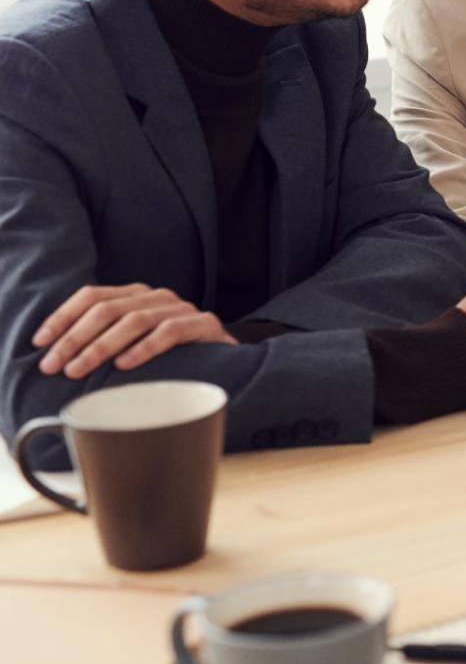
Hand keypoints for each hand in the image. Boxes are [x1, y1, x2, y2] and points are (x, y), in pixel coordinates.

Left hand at [32, 284, 235, 378]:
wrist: (226, 361)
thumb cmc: (171, 356)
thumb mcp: (133, 343)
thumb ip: (104, 339)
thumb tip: (57, 354)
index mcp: (136, 295)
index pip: (91, 296)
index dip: (62, 317)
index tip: (41, 342)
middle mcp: (157, 296)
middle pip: (108, 309)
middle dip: (75, 338)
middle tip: (55, 365)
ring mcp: (182, 308)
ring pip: (135, 320)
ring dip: (102, 346)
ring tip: (80, 368)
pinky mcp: (204, 325)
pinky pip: (170, 332)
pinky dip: (144, 348)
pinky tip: (125, 364)